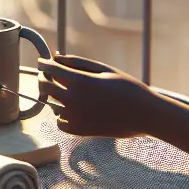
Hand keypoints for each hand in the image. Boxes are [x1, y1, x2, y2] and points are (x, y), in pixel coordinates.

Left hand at [37, 54, 155, 138]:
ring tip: (70, 92)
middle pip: (45, 86)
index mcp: (80, 81)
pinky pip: (59, 121)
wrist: (144, 114)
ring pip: (51, 103)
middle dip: (45, 78)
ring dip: (55, 96)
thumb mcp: (103, 69)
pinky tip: (73, 110)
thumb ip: (77, 62)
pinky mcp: (79, 131)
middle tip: (51, 75)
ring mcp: (74, 117)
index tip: (44, 61)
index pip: (50, 69)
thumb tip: (56, 57)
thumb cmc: (126, 87)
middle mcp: (73, 100)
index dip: (44, 63)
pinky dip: (62, 115)